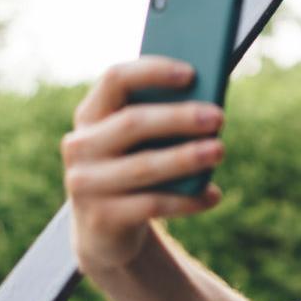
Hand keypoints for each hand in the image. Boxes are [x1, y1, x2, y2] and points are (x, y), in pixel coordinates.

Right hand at [61, 55, 225, 274]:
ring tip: (219, 151)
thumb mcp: (141, 142)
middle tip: (218, 117)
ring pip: (143, 166)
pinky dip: (187, 200)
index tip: (191, 73)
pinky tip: (213, 195)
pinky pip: (152, 204)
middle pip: (132, 122)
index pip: (116, 79)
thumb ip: (164, 120)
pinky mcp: (102, 217)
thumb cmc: (135, 167)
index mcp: (91, 114)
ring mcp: (85, 183)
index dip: (153, 72)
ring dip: (186, 158)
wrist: (105, 228)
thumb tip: (209, 108)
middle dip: (179, 118)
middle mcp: (81, 145)